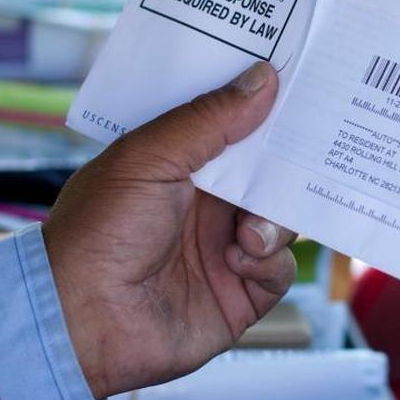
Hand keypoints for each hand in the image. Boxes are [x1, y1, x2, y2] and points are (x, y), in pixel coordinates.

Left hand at [43, 62, 296, 399]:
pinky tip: (238, 260)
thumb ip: (208, 120)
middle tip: (315, 146)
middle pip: (268, 172)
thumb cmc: (100, 232)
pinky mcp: (241, 292)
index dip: (263, 107)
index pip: (232, 125)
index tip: (300, 81)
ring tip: (247, 231)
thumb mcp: (149, 159)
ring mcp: (225, 247)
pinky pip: (280, 267)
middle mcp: (206, 203)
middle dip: (289, 162)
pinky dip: (269, 261)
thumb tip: (263, 78)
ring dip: (275, 219)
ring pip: (283, 218)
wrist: (84, 321)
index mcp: (180, 164)